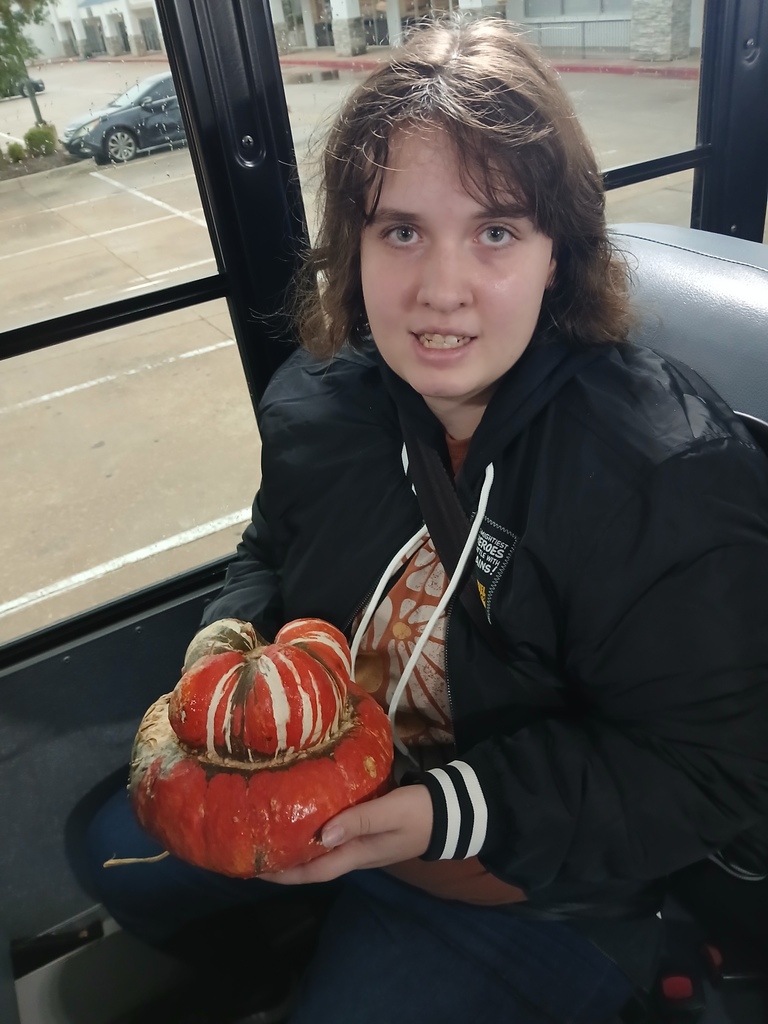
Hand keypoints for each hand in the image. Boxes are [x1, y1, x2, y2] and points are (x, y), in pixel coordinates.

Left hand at [259, 784, 432, 883]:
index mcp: (358, 854)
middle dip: (285, 861)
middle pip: (314, 864)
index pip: (314, 870)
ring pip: (323, 850)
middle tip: (255, 849)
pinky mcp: (369, 829)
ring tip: (272, 832)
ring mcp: (363, 843)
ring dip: (298, 846)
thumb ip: (359, 820)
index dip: (285, 873)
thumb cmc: (420, 812)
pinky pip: (335, 835)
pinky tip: (306, 817)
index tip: (256, 869)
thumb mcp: (390, 813)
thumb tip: (321, 835)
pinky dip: (316, 830)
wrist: (451, 811)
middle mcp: (356, 853)